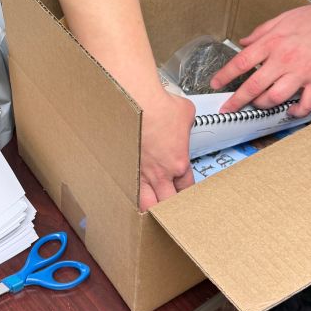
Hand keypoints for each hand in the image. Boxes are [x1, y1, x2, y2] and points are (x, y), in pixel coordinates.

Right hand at [139, 92, 195, 211]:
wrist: (138, 101)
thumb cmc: (159, 105)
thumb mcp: (186, 114)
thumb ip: (186, 126)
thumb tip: (182, 124)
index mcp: (179, 163)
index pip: (186, 187)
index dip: (186, 192)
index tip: (182, 191)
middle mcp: (160, 173)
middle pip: (168, 203)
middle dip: (170, 207)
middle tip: (170, 207)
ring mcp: (140, 172)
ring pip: (146, 204)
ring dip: (150, 207)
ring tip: (150, 210)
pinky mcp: (124, 166)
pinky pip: (128, 189)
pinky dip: (130, 196)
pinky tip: (128, 198)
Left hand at [210, 1, 310, 116]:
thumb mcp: (283, 18)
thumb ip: (261, 31)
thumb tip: (244, 42)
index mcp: (272, 42)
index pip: (241, 62)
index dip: (225, 75)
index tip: (215, 84)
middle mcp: (284, 59)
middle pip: (253, 86)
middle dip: (237, 101)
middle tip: (227, 109)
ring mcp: (301, 72)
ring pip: (274, 98)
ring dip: (263, 105)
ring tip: (259, 105)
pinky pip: (305, 104)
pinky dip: (296, 111)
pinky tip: (290, 111)